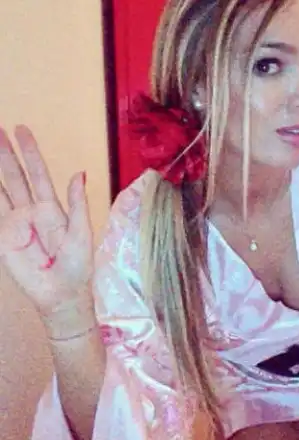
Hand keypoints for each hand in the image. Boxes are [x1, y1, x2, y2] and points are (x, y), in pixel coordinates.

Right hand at [0, 126, 93, 316]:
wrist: (62, 293)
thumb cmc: (77, 265)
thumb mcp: (82, 232)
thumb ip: (78, 203)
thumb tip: (80, 173)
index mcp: (53, 208)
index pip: (39, 174)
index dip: (31, 153)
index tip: (22, 131)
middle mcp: (32, 211)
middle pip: (17, 176)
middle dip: (7, 154)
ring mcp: (16, 223)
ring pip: (3, 189)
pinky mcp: (4, 236)